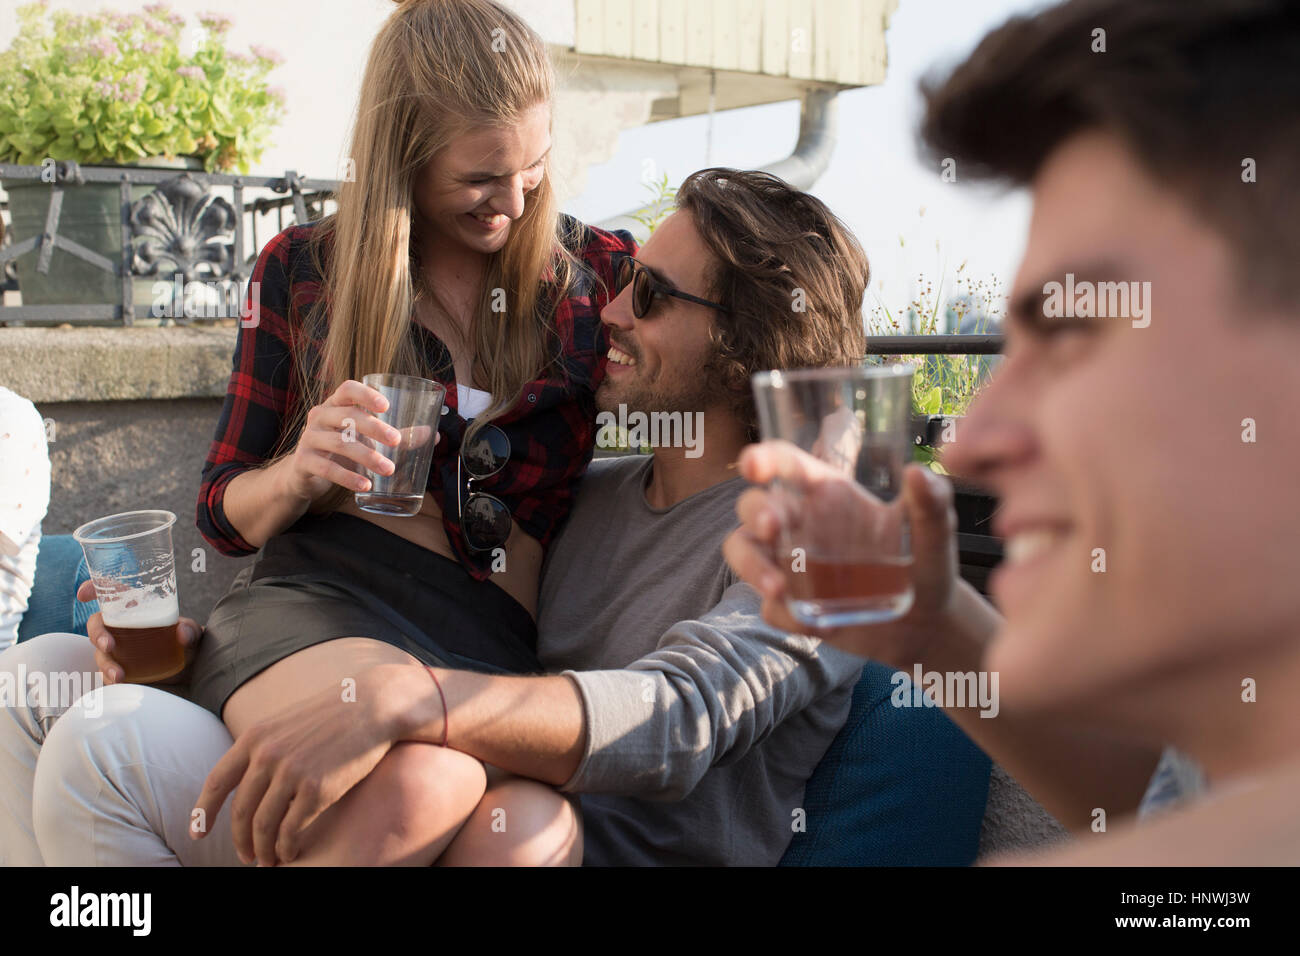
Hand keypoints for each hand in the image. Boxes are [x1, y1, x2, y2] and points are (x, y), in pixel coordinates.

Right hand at [79, 579, 199, 684]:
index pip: (111, 594)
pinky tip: (119, 684)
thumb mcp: (194, 634)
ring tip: (119, 675)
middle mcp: (122, 628)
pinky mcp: (119, 670)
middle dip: (97, 634)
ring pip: (100, 653)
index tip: (83, 594)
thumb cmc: (189, 644)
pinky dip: (109, 679)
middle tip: (109, 646)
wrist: (193, 673)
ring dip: (105, 664)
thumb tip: (181, 632)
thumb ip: (190, 630)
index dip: (94, 589)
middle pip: (97, 625)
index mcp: (136, 609)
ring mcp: (118, 651)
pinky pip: (106, 675)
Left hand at [190, 662, 436, 865]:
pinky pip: (291, 829)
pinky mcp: (318, 789)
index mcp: (255, 737)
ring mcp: (292, 772)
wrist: (374, 705)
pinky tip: (290, 851)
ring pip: (263, 826)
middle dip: (240, 840)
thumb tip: (245, 781)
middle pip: (240, 811)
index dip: (202, 813)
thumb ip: (264, 747)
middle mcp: (267, 755)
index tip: (196, 834)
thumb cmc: (333, 715)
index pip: (217, 782)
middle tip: (246, 856)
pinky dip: (286, 846)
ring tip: (267, 860)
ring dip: (262, 849)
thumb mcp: (287, 722)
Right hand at [281, 380, 405, 502]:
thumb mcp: (364, 438)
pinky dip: (348, 478)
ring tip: (389, 470)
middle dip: (374, 428)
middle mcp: (319, 416)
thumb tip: (433, 435)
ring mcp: (309, 438)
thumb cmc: (340, 448)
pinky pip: (327, 468)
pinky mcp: (303, 462)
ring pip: (340, 444)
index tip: (386, 406)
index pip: (347, 389)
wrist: (304, 473)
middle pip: (347, 415)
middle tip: (396, 441)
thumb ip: (395, 435)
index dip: (366, 395)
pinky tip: (366, 486)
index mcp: (335, 404)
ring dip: (367, 457)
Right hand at [722, 440, 961, 664]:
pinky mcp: (793, 605)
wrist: (927, 625)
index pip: (786, 464)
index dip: (764, 458)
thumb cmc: (927, 565)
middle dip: (754, 512)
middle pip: (752, 505)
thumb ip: (930, 502)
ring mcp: (792, 565)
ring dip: (750, 565)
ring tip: (777, 587)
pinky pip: (770, 607)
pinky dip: (784, 613)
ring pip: (743, 551)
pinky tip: (816, 624)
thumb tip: (918, 473)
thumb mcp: (934, 532)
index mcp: (829, 494)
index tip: (754, 466)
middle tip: (773, 527)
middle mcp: (802, 524)